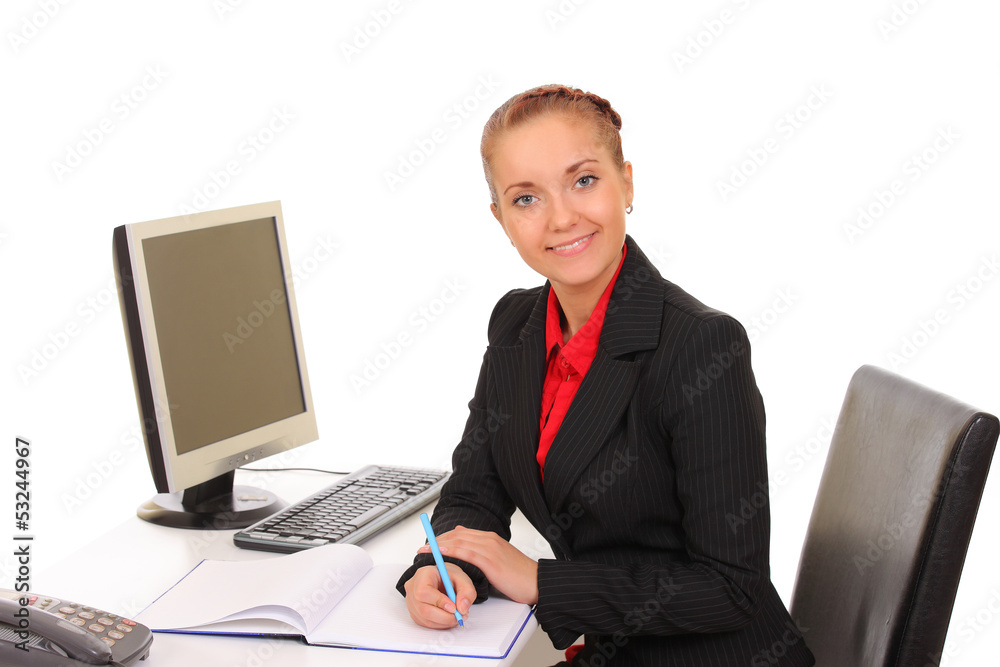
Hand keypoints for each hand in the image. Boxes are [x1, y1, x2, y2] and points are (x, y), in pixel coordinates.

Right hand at [403, 563, 474, 628]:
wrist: (442, 580)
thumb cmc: (449, 577)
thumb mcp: (462, 578)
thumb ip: (466, 592)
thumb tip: (462, 608)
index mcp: (422, 575)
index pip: (424, 591)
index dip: (439, 602)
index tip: (454, 608)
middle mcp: (413, 588)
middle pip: (423, 609)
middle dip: (444, 617)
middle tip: (460, 616)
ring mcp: (411, 602)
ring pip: (425, 619)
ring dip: (444, 622)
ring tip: (457, 617)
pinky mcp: (415, 613)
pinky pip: (426, 623)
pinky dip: (440, 624)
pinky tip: (449, 618)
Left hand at [418, 526, 538, 604]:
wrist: (537, 582)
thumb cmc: (520, 575)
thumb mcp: (499, 559)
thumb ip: (484, 551)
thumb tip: (466, 542)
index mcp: (491, 538)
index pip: (461, 534)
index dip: (443, 538)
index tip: (430, 544)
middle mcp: (489, 540)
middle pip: (457, 536)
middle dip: (437, 541)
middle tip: (422, 548)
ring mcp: (490, 548)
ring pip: (459, 542)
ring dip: (439, 545)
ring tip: (425, 550)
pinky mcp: (491, 560)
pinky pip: (467, 552)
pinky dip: (452, 550)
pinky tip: (440, 552)